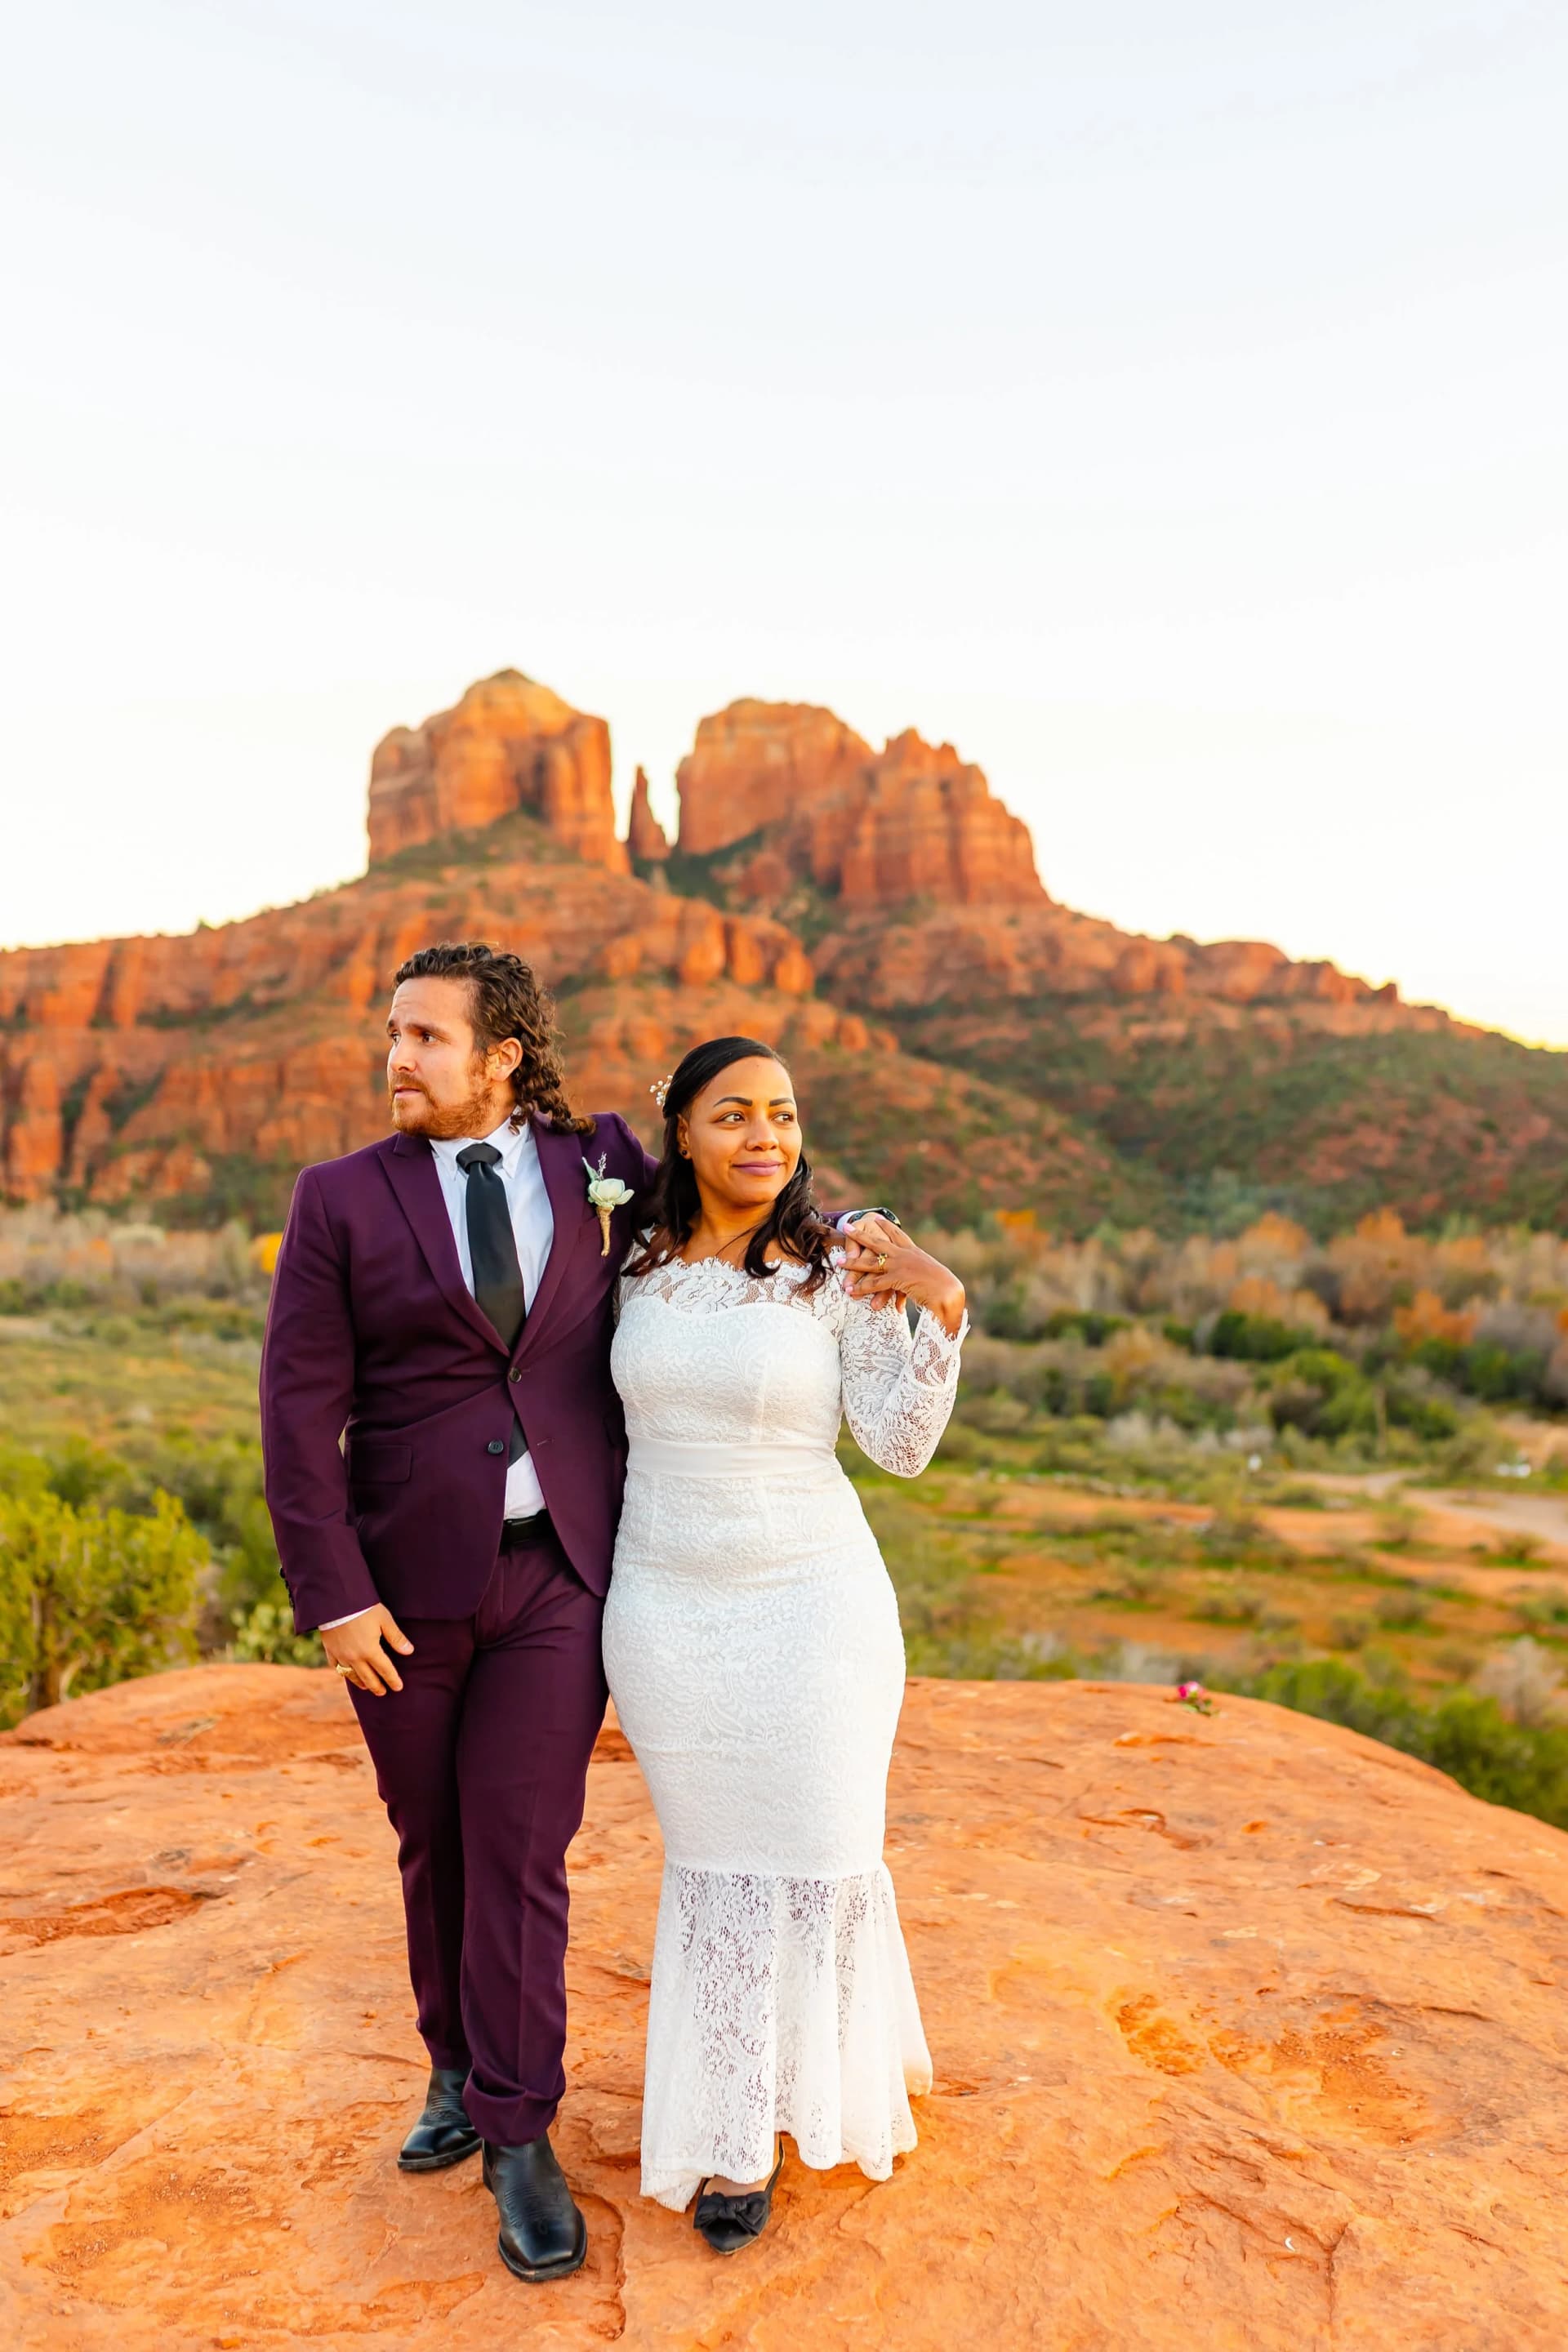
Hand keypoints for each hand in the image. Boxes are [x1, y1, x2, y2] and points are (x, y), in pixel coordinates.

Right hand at [321, 1604, 413, 1695]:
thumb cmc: (363, 1607)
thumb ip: (396, 1637)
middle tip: (383, 1692)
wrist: (336, 1601)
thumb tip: (409, 1651)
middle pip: (368, 1678)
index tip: (398, 1687)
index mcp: (370, 1651)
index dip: (393, 1680)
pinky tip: (346, 1673)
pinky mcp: (330, 1649)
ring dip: (360, 1683)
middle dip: (377, 1686)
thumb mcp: (384, 1620)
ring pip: (351, 1675)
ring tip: (367, 1687)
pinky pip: (336, 1666)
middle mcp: (355, 1657)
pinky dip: (343, 1672)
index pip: (385, 1670)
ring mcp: (340, 1655)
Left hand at [837, 1214, 965, 1337]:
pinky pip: (875, 1283)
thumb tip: (917, 1278)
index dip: (887, 1226)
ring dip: (853, 1263)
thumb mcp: (932, 1276)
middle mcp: (906, 1255)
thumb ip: (922, 1274)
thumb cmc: (946, 1288)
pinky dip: (862, 1288)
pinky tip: (851, 1290)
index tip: (877, 1217)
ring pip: (871, 1262)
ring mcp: (901, 1265)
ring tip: (839, 1263)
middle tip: (848, 1227)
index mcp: (915, 1252)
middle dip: (861, 1235)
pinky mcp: (897, 1278)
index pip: (898, 1235)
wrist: (949, 1292)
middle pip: (878, 1242)